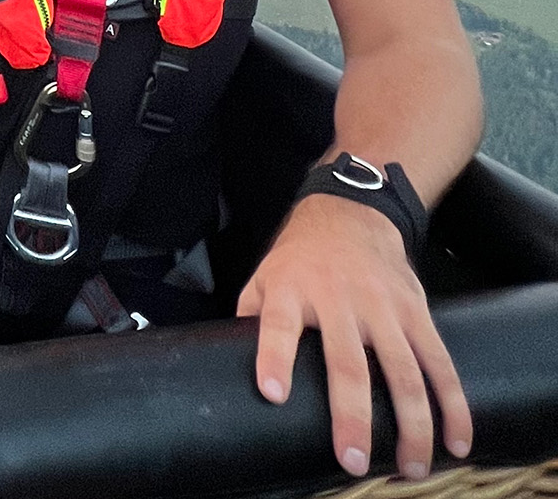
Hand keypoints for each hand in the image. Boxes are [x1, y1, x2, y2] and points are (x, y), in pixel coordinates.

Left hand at [238, 195, 469, 479]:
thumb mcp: (263, 278)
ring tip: (411, 467)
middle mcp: (339, 299)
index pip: (278, 327)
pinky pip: (440, 362)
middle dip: (352, 415)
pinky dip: (453, 404)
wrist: (351, 215)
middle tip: (353, 461)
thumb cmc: (299, 259)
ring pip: (403, 370)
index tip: (273, 394)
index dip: (274, 359)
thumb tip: (228, 370)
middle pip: (347, 362)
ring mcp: (383, 307)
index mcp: (291, 291)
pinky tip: (456, 441)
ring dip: (412, 423)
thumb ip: (251, 321)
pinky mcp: (418, 312)